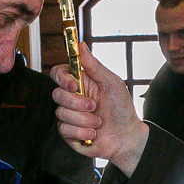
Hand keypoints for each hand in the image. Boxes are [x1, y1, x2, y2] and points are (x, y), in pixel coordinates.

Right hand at [51, 44, 149, 175]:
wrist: (126, 138)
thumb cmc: (122, 110)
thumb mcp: (112, 84)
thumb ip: (95, 66)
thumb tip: (81, 45)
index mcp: (81, 84)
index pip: (59, 74)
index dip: (62, 79)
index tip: (73, 85)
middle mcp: (73, 98)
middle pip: (57, 94)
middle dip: (77, 103)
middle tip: (94, 106)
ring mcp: (69, 116)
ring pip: (61, 113)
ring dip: (84, 120)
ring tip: (98, 123)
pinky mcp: (68, 132)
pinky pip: (64, 129)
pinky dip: (82, 132)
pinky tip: (93, 134)